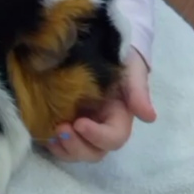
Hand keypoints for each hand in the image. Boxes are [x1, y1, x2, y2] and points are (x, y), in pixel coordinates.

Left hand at [46, 47, 155, 162]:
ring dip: (64, 148)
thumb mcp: (132, 69)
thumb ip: (138, 91)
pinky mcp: (65, 119)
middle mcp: (101, 126)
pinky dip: (52, 144)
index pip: (113, 138)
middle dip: (78, 146)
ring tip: (51, 133)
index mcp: (119, 118)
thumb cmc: (121, 57)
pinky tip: (44, 134)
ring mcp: (83, 125)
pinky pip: (60, 142)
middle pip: (94, 152)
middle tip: (62, 129)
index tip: (80, 123)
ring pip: (77, 151)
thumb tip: (149, 117)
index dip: (98, 136)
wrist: (101, 41)